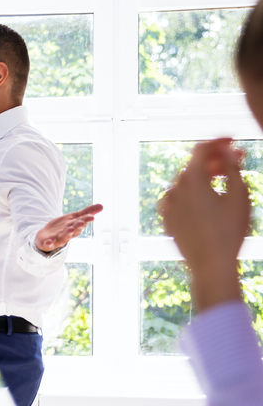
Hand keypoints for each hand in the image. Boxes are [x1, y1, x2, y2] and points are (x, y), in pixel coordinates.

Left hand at [34, 204, 103, 252]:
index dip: (86, 220)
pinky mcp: (48, 243)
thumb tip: (102, 206)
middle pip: (73, 230)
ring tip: (69, 230)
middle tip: (81, 222)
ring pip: (63, 237)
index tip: (91, 217)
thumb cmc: (63, 227)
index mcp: (74, 227)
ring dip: (67, 234)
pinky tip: (49, 242)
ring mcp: (58, 239)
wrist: (46, 236)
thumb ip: (86, 212)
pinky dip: (49, 244)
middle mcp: (68, 234)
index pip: (81, 223)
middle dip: (78, 227)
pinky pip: (48, 244)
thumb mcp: (74, 217)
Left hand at [160, 138, 248, 310]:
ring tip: (223, 179)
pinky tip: (207, 198)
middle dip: (214, 159)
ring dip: (203, 176)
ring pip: (185, 182)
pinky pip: (179, 199)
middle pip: (193, 165)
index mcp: (191, 179)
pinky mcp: (167, 219)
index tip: (233, 140)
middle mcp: (174, 189)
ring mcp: (167, 205)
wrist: (211, 265)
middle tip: (236, 160)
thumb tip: (226, 151)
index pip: (202, 149)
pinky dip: (192, 193)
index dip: (218, 141)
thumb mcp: (239, 195)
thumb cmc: (229, 231)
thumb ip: (232, 167)